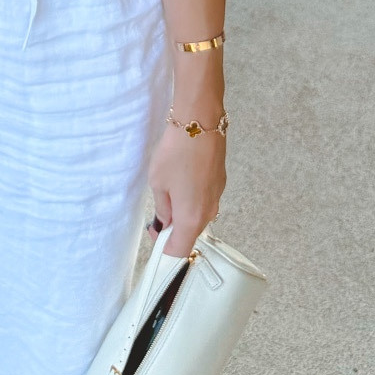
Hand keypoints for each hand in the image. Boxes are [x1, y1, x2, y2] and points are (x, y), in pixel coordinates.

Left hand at [148, 110, 225, 257]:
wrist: (200, 124)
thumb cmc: (176, 153)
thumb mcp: (158, 182)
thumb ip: (162, 209)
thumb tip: (163, 223)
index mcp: (191, 219)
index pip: (179, 251)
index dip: (164, 250)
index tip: (154, 237)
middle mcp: (208, 213)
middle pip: (190, 234)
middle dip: (173, 229)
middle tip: (157, 213)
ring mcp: (217, 198)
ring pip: (198, 217)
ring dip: (182, 212)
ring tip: (168, 189)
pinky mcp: (220, 183)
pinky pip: (204, 201)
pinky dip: (192, 198)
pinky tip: (182, 179)